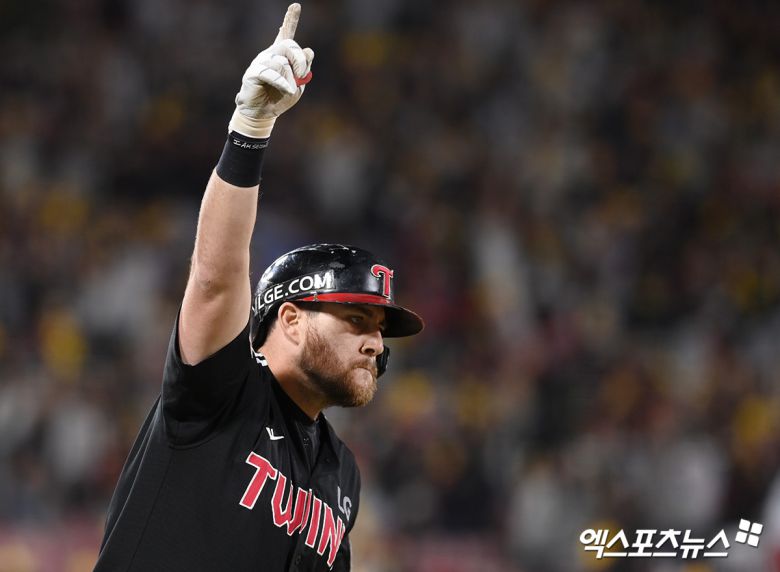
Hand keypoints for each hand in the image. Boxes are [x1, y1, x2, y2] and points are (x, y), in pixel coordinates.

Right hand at [229, 3, 313, 138]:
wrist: (263, 113)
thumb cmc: (279, 98)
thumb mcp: (298, 84)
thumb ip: (304, 69)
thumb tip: (309, 50)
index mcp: (281, 55)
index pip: (286, 33)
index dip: (291, 19)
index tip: (296, 5)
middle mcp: (270, 54)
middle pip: (289, 45)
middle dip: (300, 60)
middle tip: (303, 74)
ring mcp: (261, 62)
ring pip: (282, 62)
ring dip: (291, 78)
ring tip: (290, 90)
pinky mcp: (254, 72)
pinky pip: (272, 73)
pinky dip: (283, 82)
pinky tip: (288, 90)